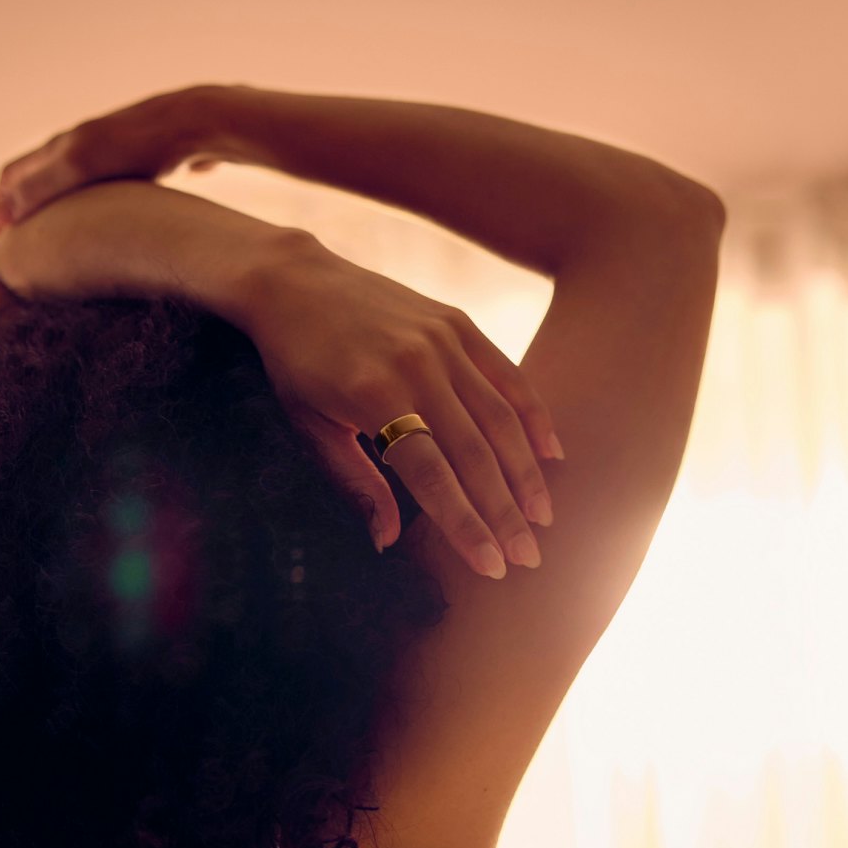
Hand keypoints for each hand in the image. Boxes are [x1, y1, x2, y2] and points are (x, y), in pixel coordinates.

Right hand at [0, 85, 218, 250]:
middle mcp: (77, 148)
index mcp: (59, 148)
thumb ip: (38, 187)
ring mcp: (107, 156)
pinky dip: (84, 211)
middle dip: (16, 214)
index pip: (11, 180)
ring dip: (49, 213)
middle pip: (34, 181)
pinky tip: (100, 229)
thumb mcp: (80, 166)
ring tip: (48, 245)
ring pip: (65, 186)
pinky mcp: (137, 167)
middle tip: (12, 252)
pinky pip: (99, 191)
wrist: (194, 125)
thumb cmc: (139, 147)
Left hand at [247, 241, 561, 576]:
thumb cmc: (296, 364)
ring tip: (542, 518)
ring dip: (526, 473)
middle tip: (528, 558)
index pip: (433, 477)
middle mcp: (417, 367)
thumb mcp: (311, 427)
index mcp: (374, 398)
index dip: (465, 525)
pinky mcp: (458, 323)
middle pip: (475, 454)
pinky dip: (533, 416)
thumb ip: (355, 483)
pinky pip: (506, 375)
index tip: (492, 565)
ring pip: (499, 418)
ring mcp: (443, 341)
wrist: (295, 282)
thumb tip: (387, 542)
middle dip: (505, 512)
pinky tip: (551, 455)